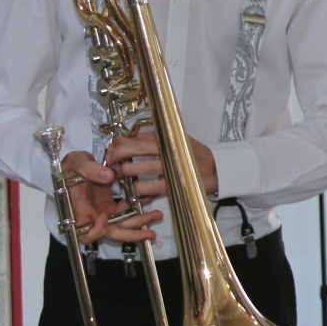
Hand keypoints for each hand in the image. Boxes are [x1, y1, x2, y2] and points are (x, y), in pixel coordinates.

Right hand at [57, 151, 161, 244]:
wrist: (77, 164)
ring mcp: (103, 212)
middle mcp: (92, 217)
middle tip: (149, 232)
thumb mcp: (77, 163)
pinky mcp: (111, 206)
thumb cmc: (71, 167)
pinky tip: (149, 198)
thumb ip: (90, 169)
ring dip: (139, 222)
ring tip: (156, 215)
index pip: (85, 234)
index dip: (96, 231)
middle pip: (110, 233)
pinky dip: (138, 208)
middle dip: (130, 233)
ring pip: (122, 225)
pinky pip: (126, 211)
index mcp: (78, 212)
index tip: (104, 217)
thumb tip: (107, 176)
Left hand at [104, 129, 218, 199]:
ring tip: (120, 174)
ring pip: (143, 168)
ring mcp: (171, 168)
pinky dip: (139, 188)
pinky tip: (134, 188)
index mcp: (169, 139)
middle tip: (111, 160)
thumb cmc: (192, 154)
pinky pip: (151, 187)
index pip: (141, 137)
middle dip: (121, 154)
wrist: (216, 170)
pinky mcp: (173, 184)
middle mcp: (170, 151)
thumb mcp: (177, 140)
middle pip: (139, 149)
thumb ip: (155, 138)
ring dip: (127, 172)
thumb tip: (129, 137)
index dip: (123, 142)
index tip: (112, 147)